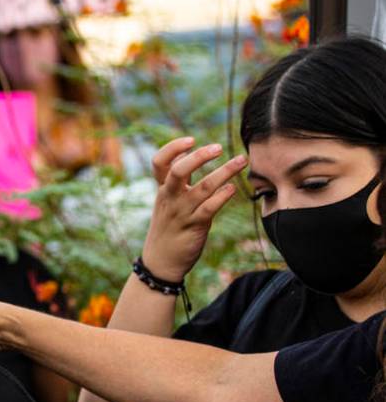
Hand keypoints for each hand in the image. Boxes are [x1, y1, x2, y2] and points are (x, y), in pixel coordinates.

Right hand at [140, 137, 246, 280]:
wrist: (160, 261)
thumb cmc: (167, 228)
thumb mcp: (166, 202)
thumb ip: (176, 180)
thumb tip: (187, 154)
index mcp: (162, 190)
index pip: (160, 162)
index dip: (173, 148)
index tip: (191, 140)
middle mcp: (170, 198)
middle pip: (179, 171)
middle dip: (199, 156)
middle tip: (218, 147)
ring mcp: (181, 212)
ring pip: (202, 188)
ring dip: (223, 172)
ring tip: (241, 160)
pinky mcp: (194, 227)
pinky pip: (209, 209)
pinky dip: (222, 197)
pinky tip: (233, 189)